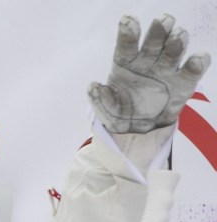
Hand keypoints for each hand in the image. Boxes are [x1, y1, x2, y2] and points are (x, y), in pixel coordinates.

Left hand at [89, 15, 210, 133]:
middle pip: (154, 41)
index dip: (128, 32)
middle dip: (159, 29)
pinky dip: (197, 62)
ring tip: (178, 36)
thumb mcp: (106, 110)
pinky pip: (193, 69)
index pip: (127, 44)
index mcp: (126, 63)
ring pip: (174, 49)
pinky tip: (197, 59)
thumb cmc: (120, 113)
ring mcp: (167, 70)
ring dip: (177, 40)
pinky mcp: (183, 83)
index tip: (128, 21)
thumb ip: (100, 99)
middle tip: (163, 21)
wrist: (139, 129)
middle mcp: (148, 61)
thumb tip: (95, 87)